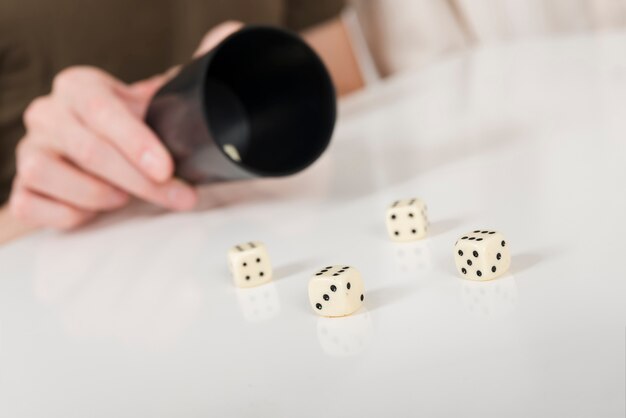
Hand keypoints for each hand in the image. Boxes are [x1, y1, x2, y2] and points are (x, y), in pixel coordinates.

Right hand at [9, 21, 241, 229]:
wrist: (116, 152)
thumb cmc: (141, 126)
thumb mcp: (167, 97)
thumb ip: (199, 66)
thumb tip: (227, 37)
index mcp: (80, 87)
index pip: (101, 110)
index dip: (135, 141)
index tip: (168, 169)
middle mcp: (49, 114)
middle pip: (87, 149)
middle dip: (140, 181)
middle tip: (179, 196)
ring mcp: (31, 149)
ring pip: (50, 174)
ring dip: (101, 196)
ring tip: (129, 198)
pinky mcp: (25, 187)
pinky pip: (32, 204)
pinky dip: (70, 213)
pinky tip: (97, 211)